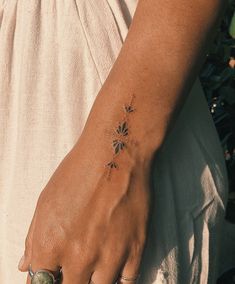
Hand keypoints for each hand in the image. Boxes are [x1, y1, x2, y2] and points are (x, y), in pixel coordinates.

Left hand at [18, 134, 150, 283]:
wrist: (115, 155)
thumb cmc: (78, 172)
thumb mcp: (46, 200)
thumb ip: (34, 237)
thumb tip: (26, 264)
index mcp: (51, 244)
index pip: (40, 282)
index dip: (46, 279)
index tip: (54, 274)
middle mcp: (79, 256)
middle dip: (70, 279)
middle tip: (75, 267)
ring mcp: (110, 254)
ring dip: (94, 281)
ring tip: (94, 268)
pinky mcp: (136, 247)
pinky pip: (128, 280)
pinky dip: (120, 279)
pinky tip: (116, 269)